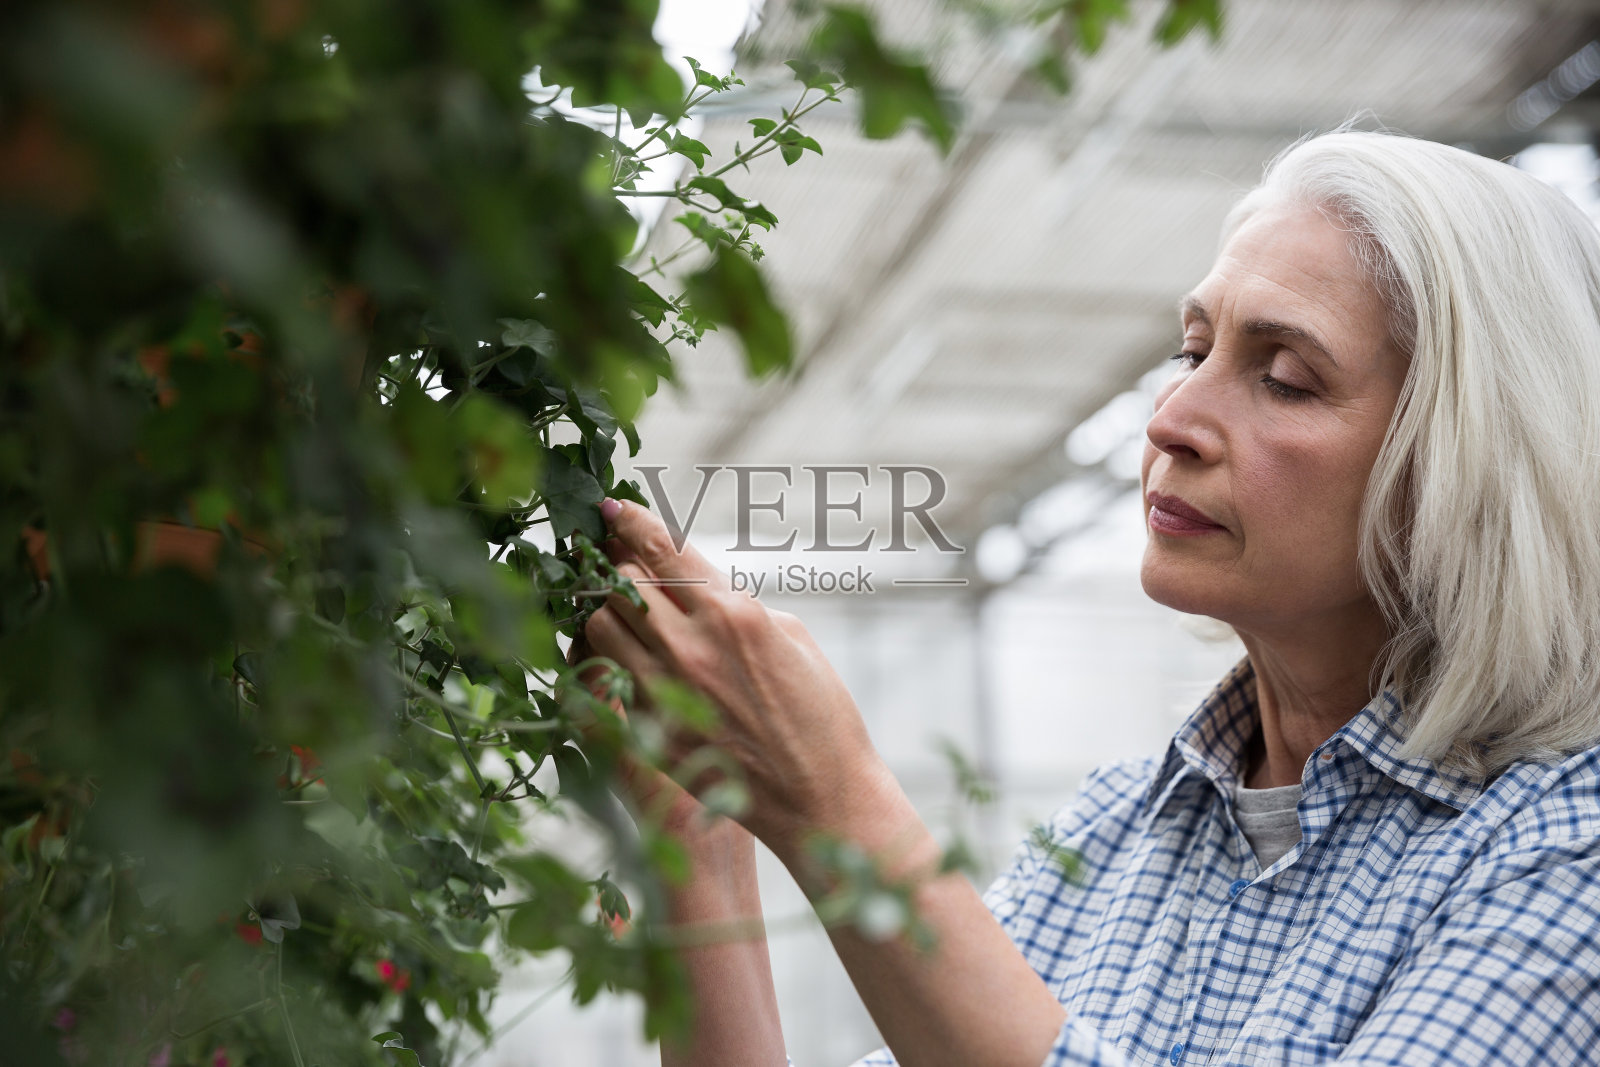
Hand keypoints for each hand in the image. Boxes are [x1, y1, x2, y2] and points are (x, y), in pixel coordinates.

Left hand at [578, 497, 890, 867]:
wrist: (821, 797)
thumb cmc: (821, 715)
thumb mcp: (792, 637)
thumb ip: (735, 604)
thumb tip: (696, 588)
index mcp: (733, 613)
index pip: (663, 548)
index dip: (630, 520)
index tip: (611, 507)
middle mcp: (691, 647)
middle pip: (621, 581)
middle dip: (616, 564)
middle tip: (613, 558)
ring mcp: (665, 692)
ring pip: (600, 626)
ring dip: (605, 611)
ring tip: (618, 609)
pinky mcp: (651, 731)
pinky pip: (603, 679)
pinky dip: (605, 660)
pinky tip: (616, 656)